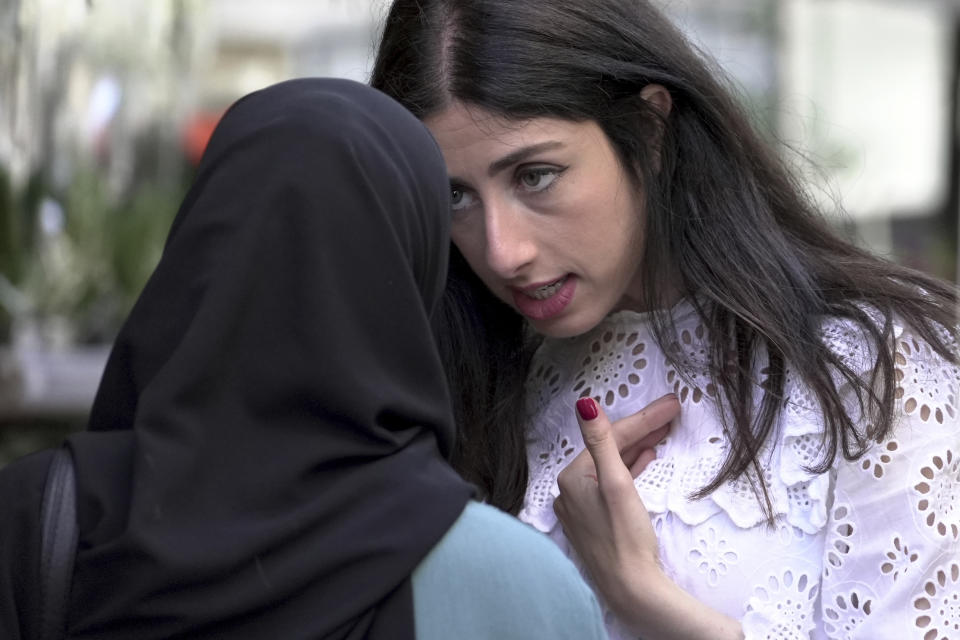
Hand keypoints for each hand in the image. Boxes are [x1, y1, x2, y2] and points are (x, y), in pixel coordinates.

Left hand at [554, 395, 742, 639]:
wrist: (633, 589)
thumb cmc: (626, 537)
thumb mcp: (616, 483)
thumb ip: (602, 441)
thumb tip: (585, 404)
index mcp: (571, 477)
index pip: (611, 438)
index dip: (644, 418)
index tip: (672, 404)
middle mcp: (570, 491)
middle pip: (610, 450)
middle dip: (642, 430)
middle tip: (672, 412)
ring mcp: (582, 507)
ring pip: (613, 466)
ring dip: (638, 447)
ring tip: (664, 430)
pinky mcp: (597, 521)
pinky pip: (614, 485)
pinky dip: (631, 469)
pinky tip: (647, 458)